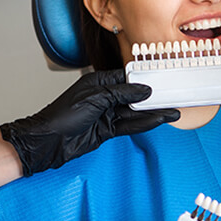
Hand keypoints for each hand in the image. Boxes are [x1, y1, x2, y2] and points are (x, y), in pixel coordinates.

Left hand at [0, 69, 179, 175]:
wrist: (48, 142)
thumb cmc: (62, 115)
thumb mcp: (95, 98)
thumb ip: (121, 94)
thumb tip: (143, 90)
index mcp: (98, 81)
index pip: (127, 78)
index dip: (145, 79)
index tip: (162, 79)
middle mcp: (103, 97)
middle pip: (133, 96)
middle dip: (153, 98)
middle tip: (173, 97)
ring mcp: (106, 114)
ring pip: (134, 113)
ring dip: (152, 113)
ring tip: (172, 112)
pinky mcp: (106, 130)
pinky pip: (129, 126)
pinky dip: (143, 124)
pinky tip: (157, 121)